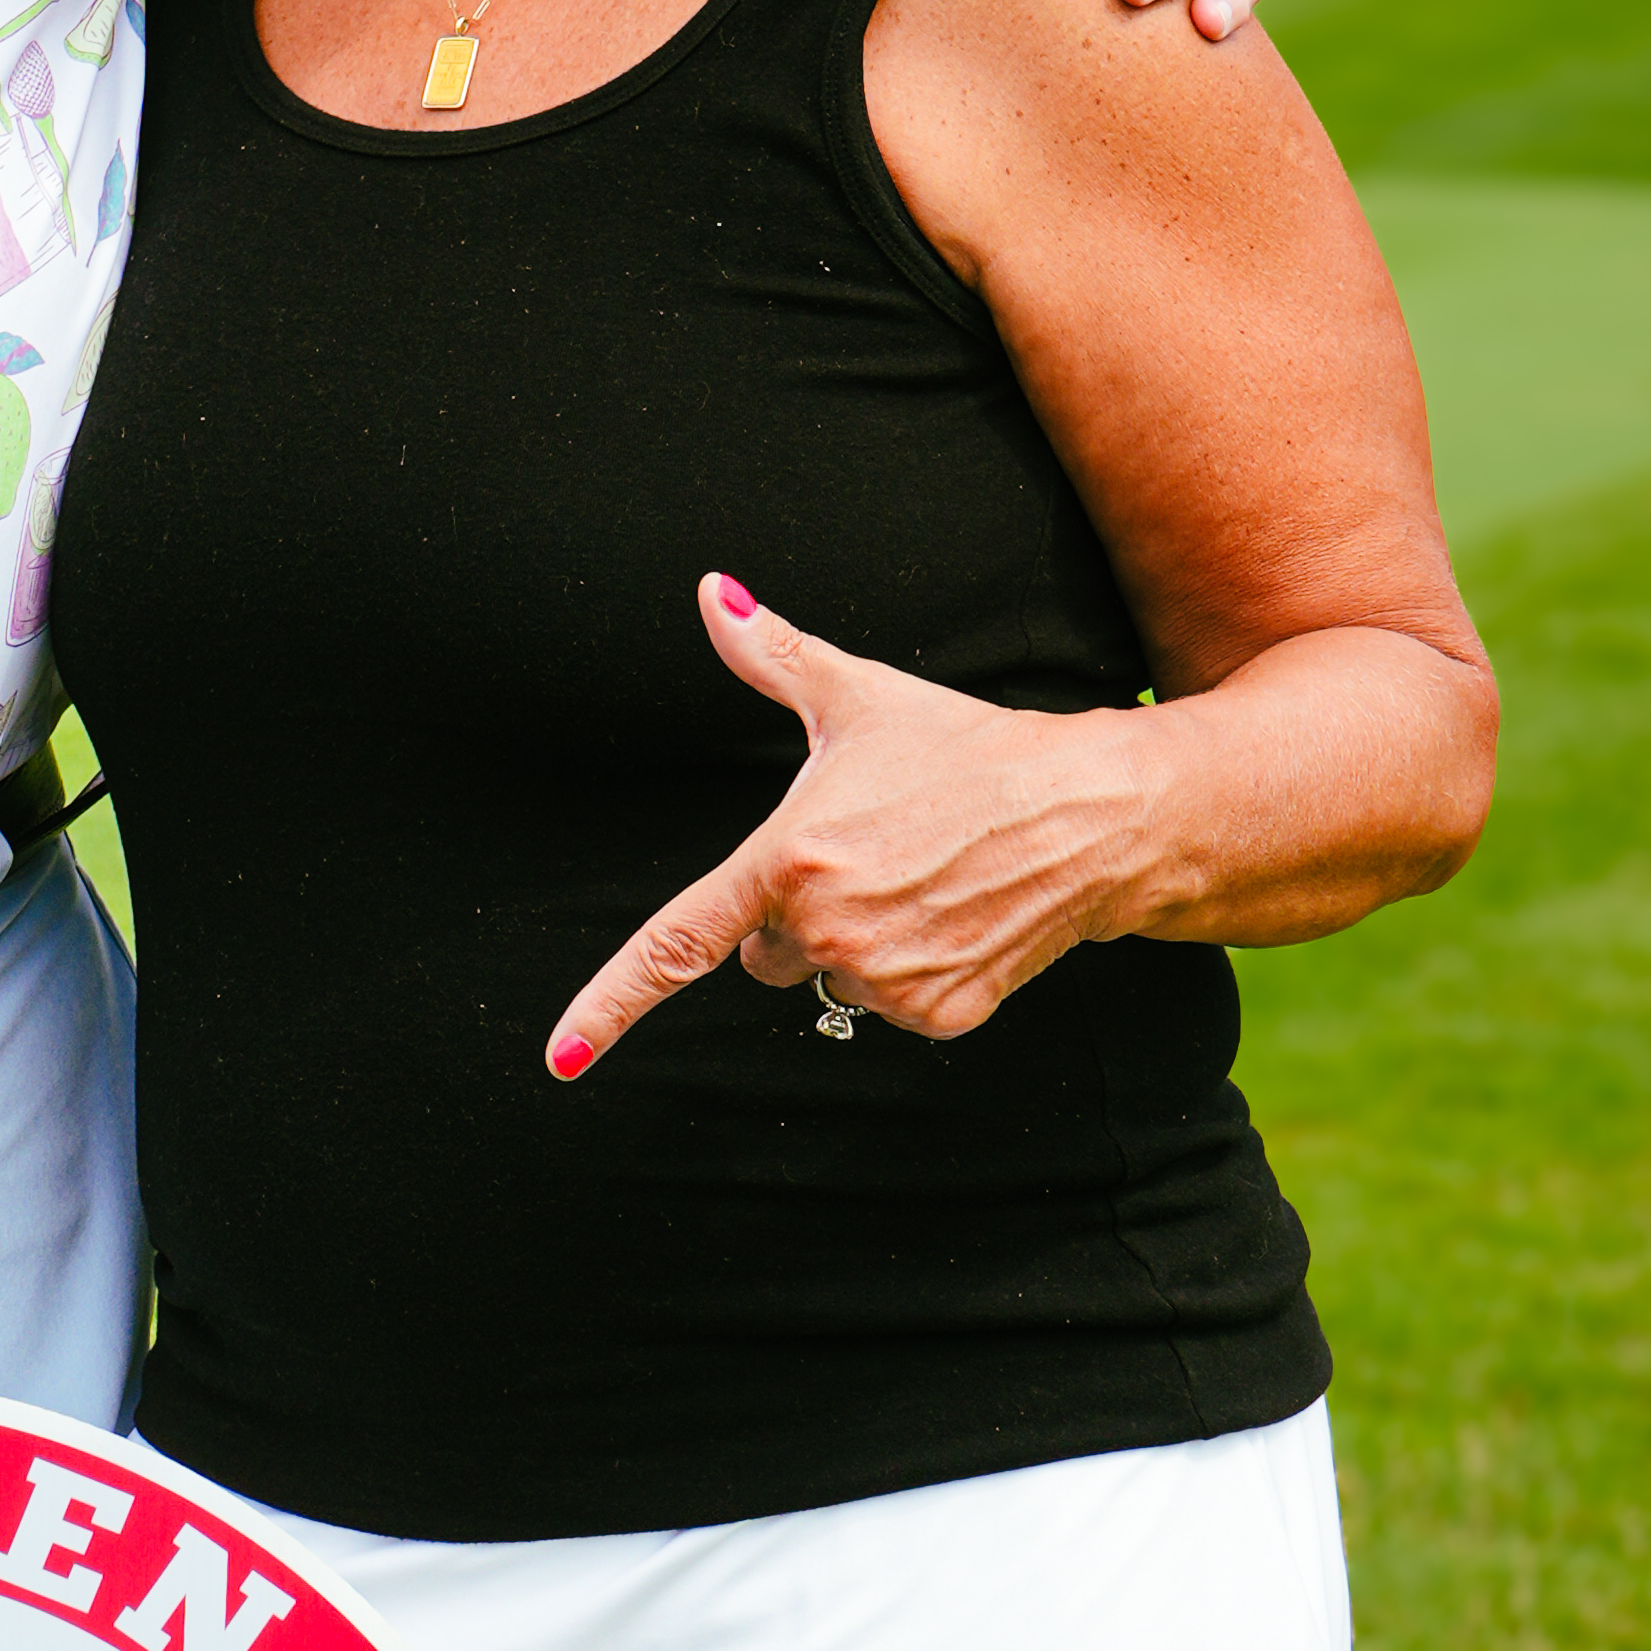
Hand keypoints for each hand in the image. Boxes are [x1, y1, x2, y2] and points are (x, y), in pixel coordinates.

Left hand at [547, 580, 1144, 1070]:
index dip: (609, 1004)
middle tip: (866, 857)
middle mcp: (827, 930)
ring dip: (858, 944)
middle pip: (763, 953)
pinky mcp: (937, 1016)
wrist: (1090, 813)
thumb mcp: (861, 698)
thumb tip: (712, 593)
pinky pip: (891, 1007)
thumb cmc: (968, 750)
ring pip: (829, 981)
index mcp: (788, 859)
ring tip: (922, 881)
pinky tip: (956, 918)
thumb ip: (771, 654)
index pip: (676, 943)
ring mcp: (883, 981)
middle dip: (797, 915)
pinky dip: (915, 973)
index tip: (560, 1057)